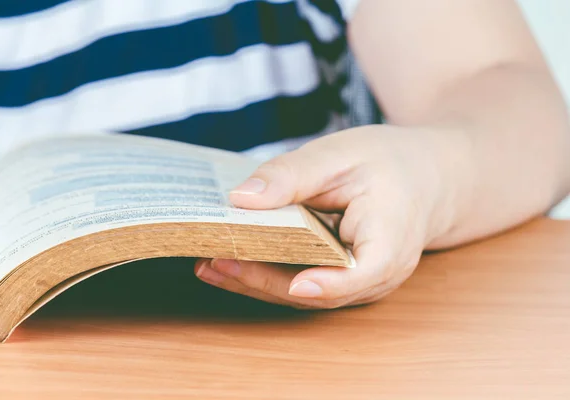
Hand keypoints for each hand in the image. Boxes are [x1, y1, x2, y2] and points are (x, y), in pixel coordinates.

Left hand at [194, 125, 455, 308]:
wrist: (425, 178)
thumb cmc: (391, 162)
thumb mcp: (342, 154)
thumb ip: (293, 175)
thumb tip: (240, 199)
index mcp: (392, 240)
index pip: (365, 272)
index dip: (329, 283)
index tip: (294, 282)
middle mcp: (378, 274)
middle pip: (319, 290)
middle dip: (264, 280)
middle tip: (213, 259)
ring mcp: (360, 282)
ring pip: (305, 293)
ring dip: (257, 281)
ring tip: (209, 262)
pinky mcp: (342, 278)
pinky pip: (303, 281)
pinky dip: (268, 272)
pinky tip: (233, 258)